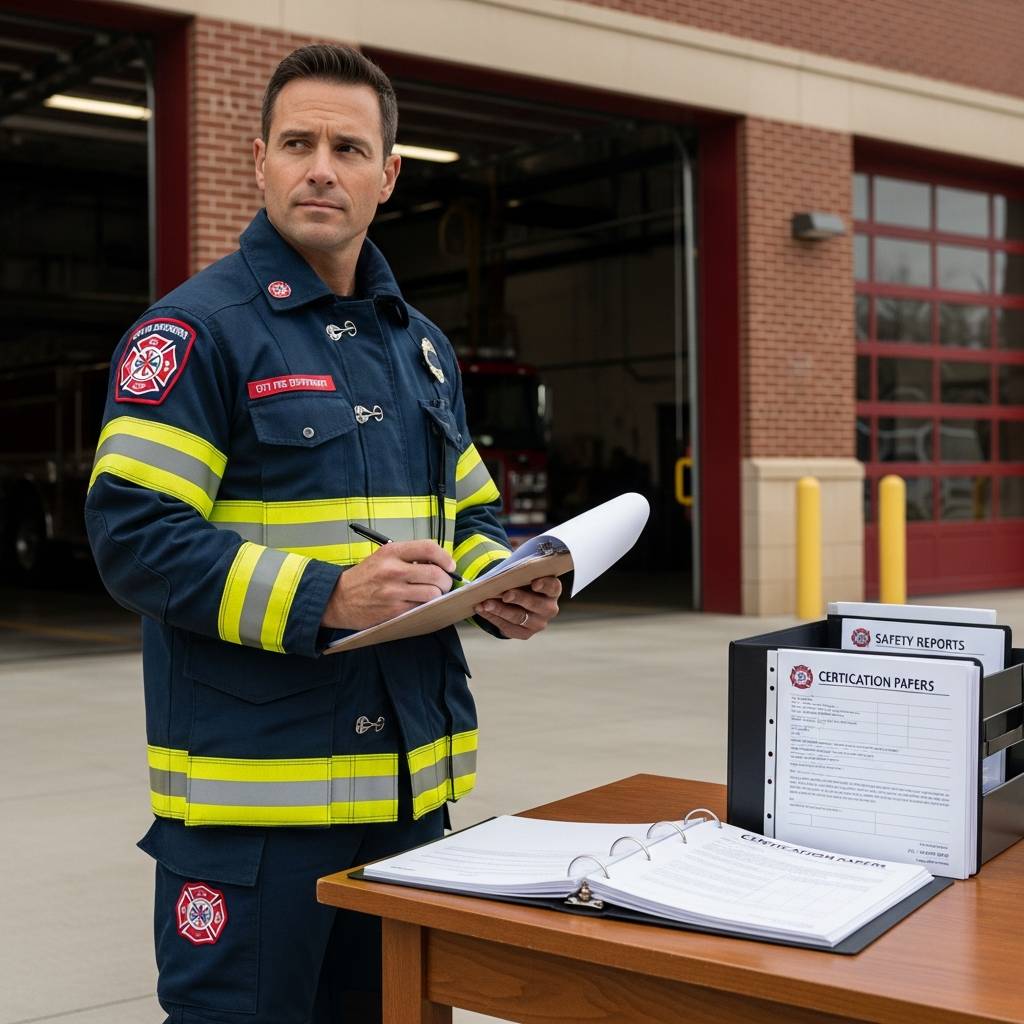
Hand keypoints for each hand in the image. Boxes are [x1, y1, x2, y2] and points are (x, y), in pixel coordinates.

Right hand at [322, 540, 454, 629]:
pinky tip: (419, 603)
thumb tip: (438, 562)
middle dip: (446, 580)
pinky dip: (425, 606)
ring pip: (432, 593)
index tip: (449, 565)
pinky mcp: (394, 610)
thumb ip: (409, 556)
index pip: (428, 548)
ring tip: (432, 594)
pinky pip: (421, 607)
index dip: (445, 557)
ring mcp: (394, 592)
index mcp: (391, 552)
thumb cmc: (364, 578)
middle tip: (444, 583)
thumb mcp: (383, 557)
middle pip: (435, 573)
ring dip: (437, 595)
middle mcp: (393, 570)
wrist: (339, 598)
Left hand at [474, 576, 560, 638]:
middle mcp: (549, 609)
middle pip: (535, 604)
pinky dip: (493, 618)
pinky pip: (508, 628)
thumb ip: (519, 573)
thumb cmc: (521, 583)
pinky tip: (482, 610)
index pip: (552, 587)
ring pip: (519, 617)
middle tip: (504, 594)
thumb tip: (502, 571)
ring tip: (485, 603)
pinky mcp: (525, 634)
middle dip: (518, 598)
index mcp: (552, 591)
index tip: (534, 582)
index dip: (545, 585)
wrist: (518, 603)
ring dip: (500, 610)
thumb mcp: (524, 576)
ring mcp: (538, 623)